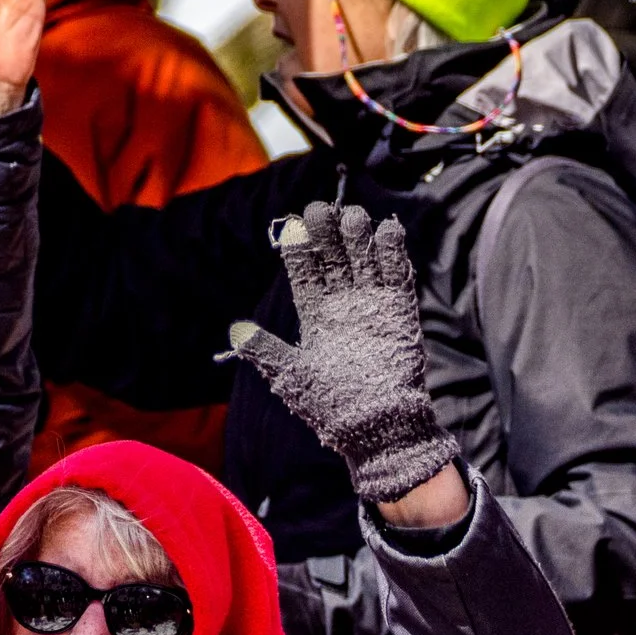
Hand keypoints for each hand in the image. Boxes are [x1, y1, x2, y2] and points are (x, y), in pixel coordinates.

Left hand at [225, 202, 458, 505]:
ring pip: (364, 261)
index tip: (293, 224)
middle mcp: (343, 306)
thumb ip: (265, 351)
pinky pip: (397, 278)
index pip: (305, 273)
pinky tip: (387, 231)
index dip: (300, 249)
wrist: (373, 427)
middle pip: (334, 259)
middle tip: (320, 208)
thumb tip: (235, 332)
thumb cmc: (329, 405)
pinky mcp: (400, 314)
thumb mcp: (290, 377)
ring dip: (358, 237)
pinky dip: (394, 255)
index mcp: (315, 316)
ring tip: (350, 214)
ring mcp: (372, 307)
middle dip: (327, 233)